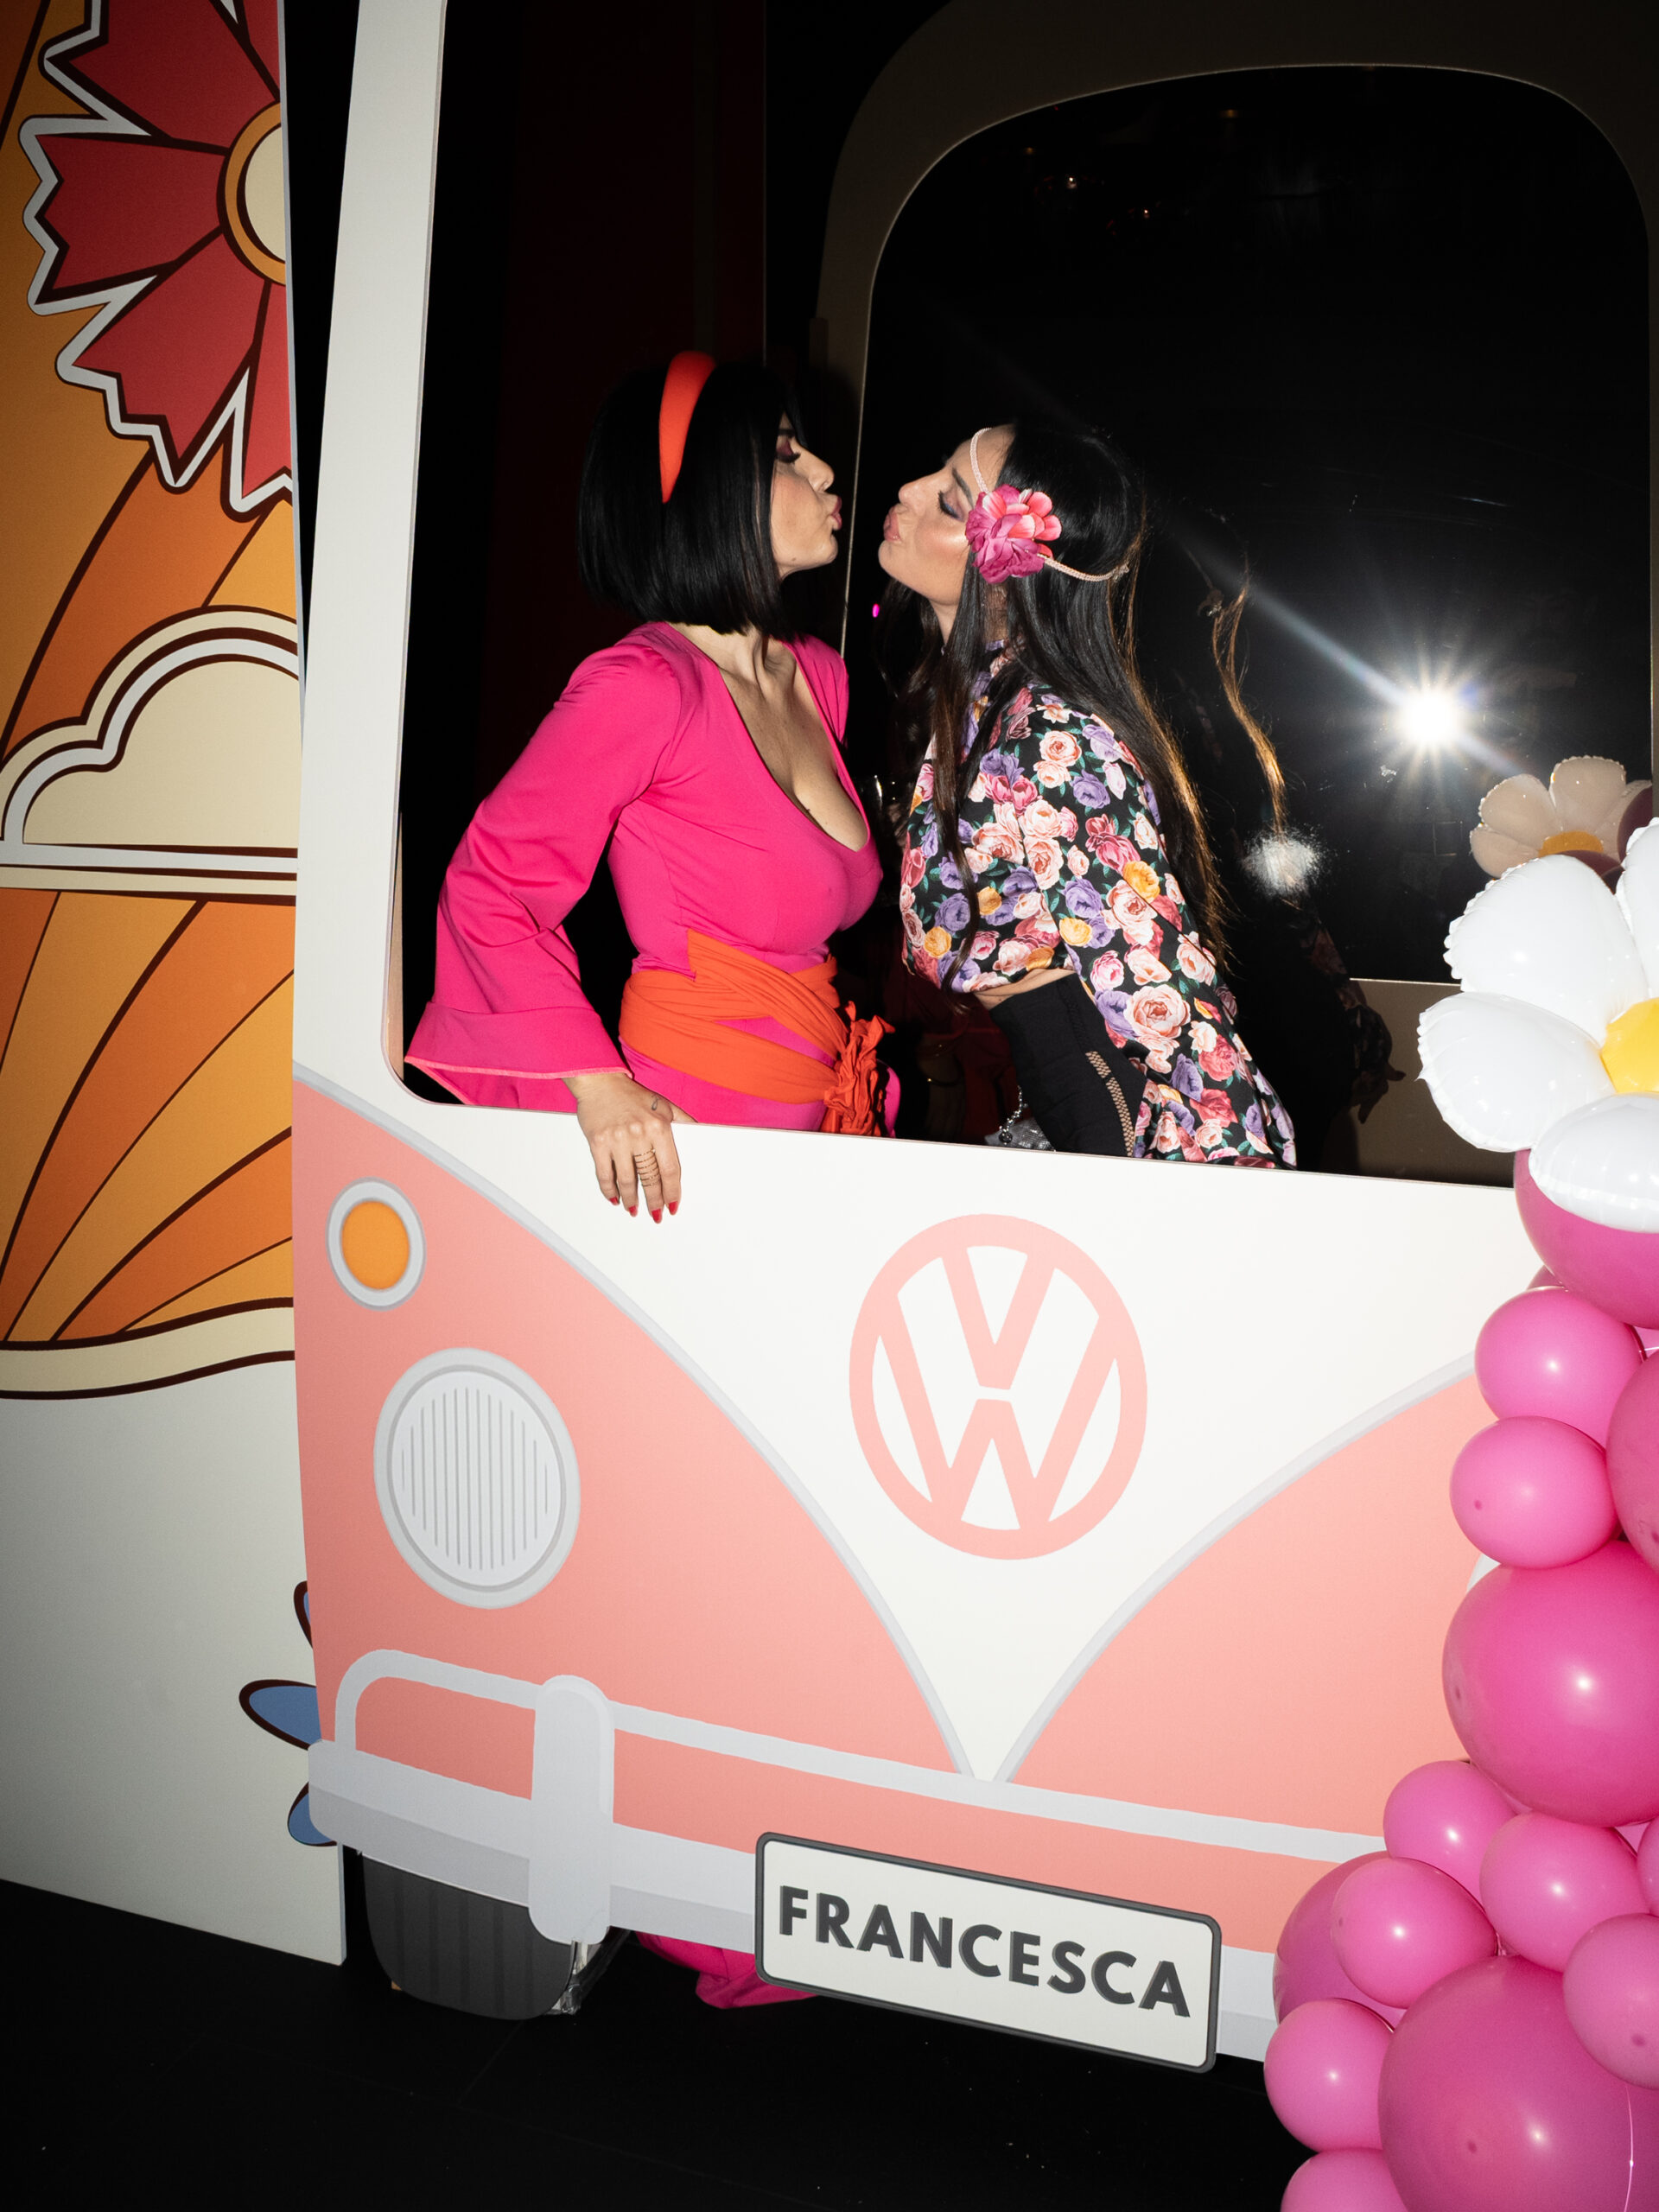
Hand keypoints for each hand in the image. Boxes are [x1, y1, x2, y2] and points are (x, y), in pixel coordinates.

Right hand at [565, 1070, 694, 1217]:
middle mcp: (638, 1134)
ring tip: (635, 1210)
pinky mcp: (597, 1143)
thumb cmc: (632, 1094)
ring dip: (632, 1199)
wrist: (599, 1081)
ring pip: (627, 1180)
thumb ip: (682, 1120)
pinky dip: (609, 1190)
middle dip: (654, 1200)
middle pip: (649, 1178)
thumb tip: (700, 1132)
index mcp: (658, 1127)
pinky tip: (615, 1199)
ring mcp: (616, 1140)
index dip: (672, 1191)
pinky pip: (604, 1174)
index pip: (669, 1168)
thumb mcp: (663, 1104)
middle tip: (656, 1214)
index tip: (673, 1205)